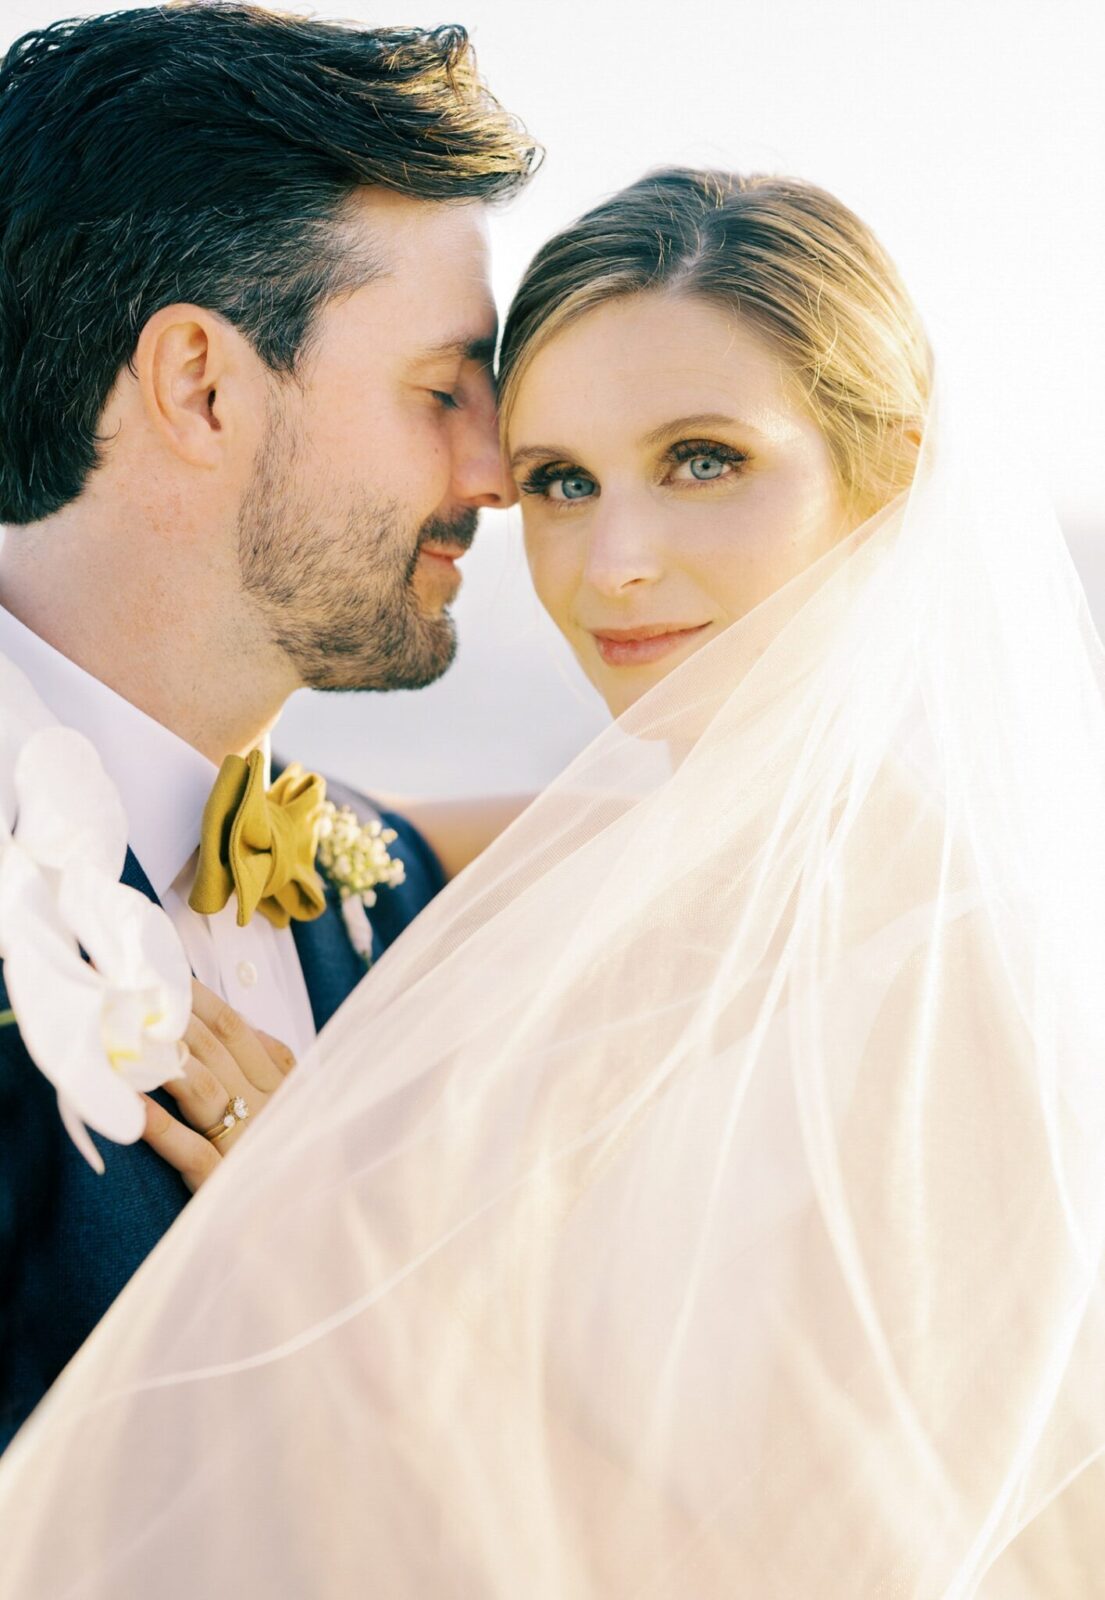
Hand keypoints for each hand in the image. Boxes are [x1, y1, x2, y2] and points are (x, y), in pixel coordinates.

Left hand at [140, 979, 295, 1192]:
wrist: (311, 1230)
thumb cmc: (297, 1166)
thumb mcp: (296, 1106)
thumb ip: (275, 1065)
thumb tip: (243, 1022)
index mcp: (282, 1086)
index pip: (237, 1029)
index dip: (200, 999)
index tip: (164, 974)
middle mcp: (267, 1107)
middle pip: (215, 1048)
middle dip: (170, 1015)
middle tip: (129, 990)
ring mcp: (247, 1143)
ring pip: (203, 1087)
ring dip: (162, 1057)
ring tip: (126, 1032)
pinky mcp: (225, 1184)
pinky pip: (188, 1148)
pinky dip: (157, 1124)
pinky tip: (128, 1103)